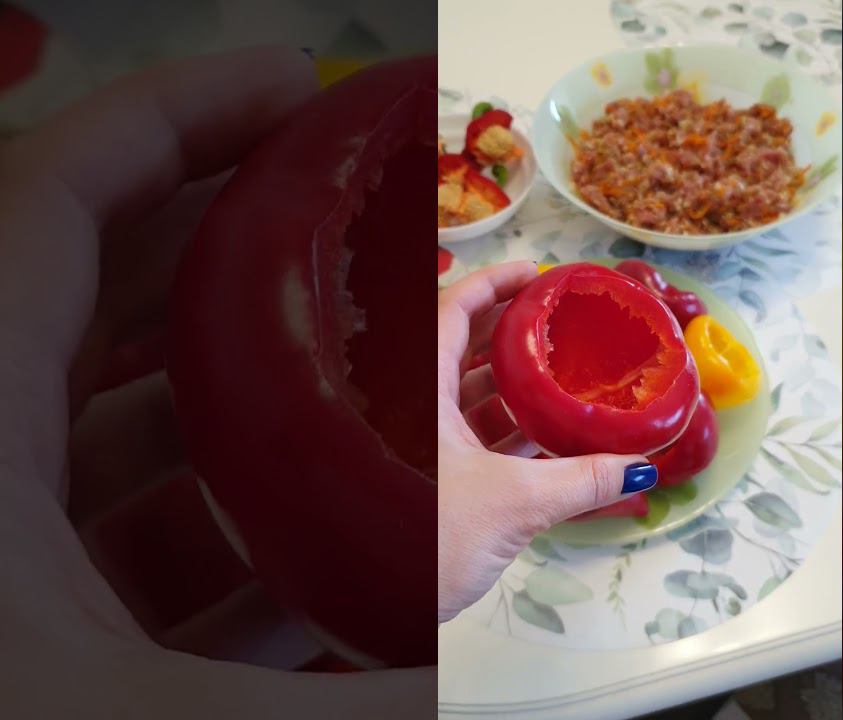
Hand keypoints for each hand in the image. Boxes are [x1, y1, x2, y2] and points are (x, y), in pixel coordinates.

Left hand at [0, 46, 430, 716]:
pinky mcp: (8, 607)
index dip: (183, 116)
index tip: (303, 87)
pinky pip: (108, 527)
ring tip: (365, 393)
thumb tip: (513, 702)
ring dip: (242, 401)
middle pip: (106, 293)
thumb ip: (350, 707)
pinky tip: (304, 559)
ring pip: (112, 419)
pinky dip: (207, 524)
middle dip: (247, 254)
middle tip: (371, 243)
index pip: (62, 198)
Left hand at [437, 262, 657, 623]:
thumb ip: (582, 481)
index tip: (537, 274)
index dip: (495, 284)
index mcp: (418, 389)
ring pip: (469, 398)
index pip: (454, 310)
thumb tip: (639, 465)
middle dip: (516, 338)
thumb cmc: (423, 540)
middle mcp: (412, 407)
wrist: (373, 607)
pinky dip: (508, 435)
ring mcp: (417, 443)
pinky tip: (548, 441)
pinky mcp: (427, 479)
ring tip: (566, 383)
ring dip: (517, 392)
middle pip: (465, 351)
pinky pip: (470, 439)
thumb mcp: (514, 503)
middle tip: (563, 328)